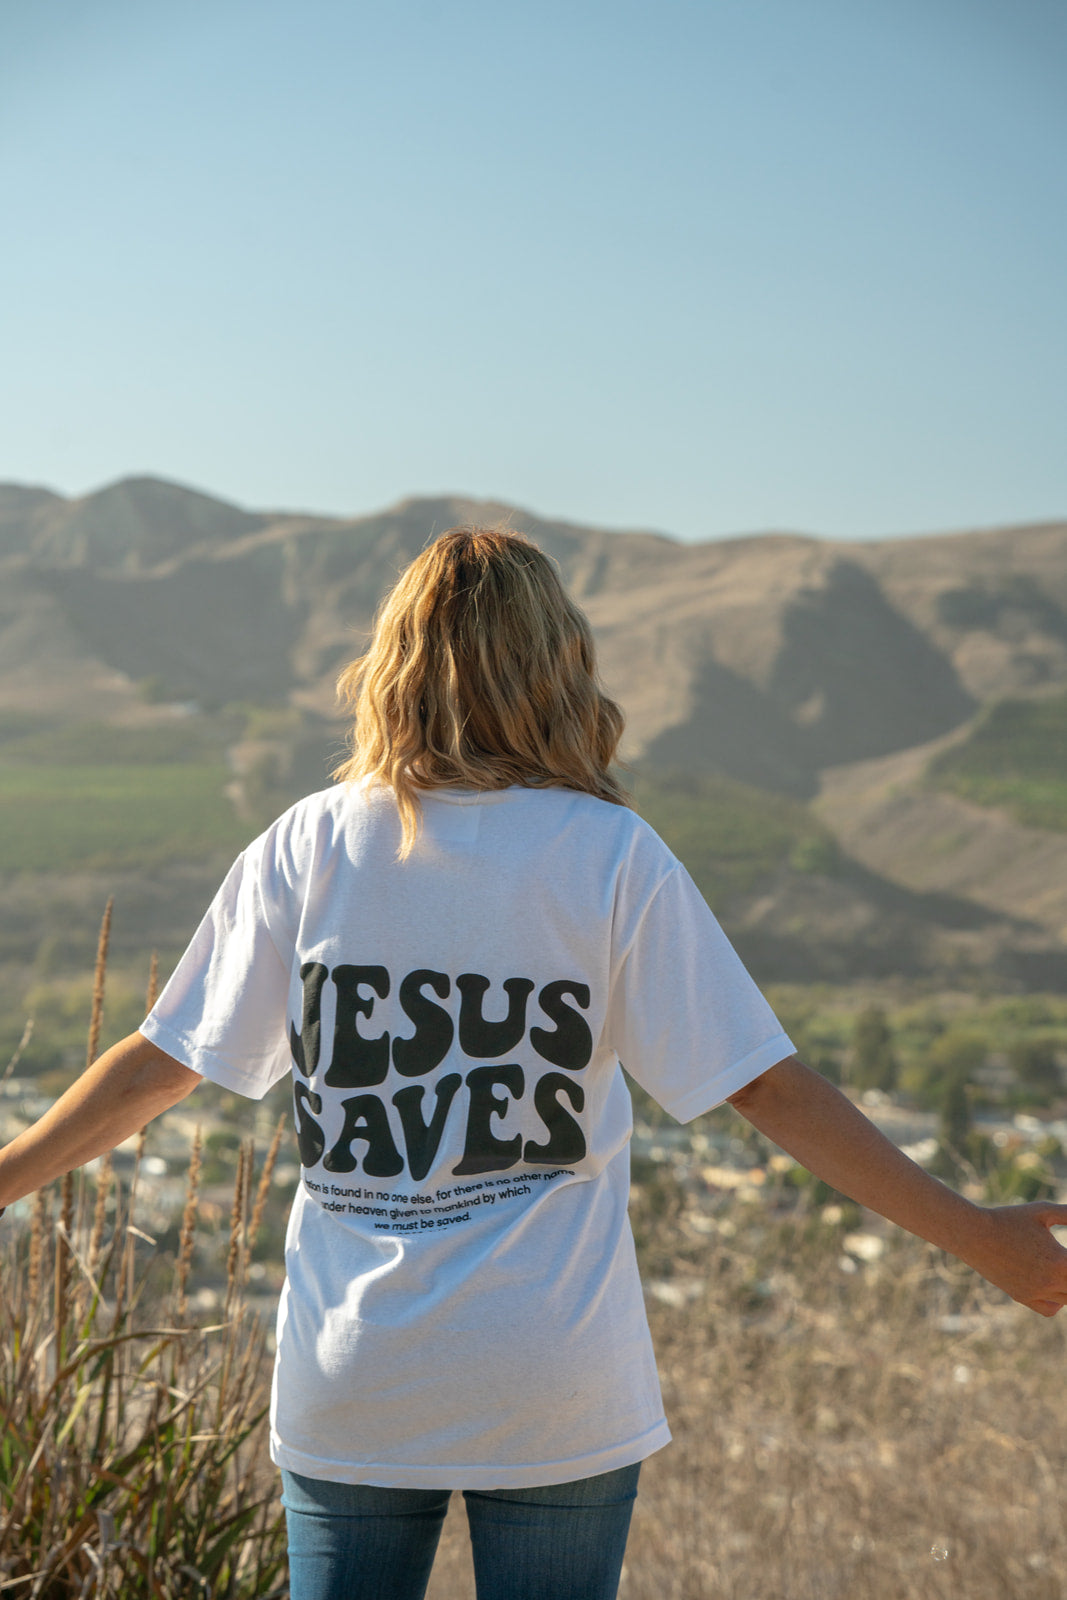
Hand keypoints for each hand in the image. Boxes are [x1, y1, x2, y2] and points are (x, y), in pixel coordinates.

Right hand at [966, 1202, 1066, 1316]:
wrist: (974, 1235)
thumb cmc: (1008, 1219)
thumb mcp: (1042, 1211)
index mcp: (1060, 1261)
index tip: (1066, 1255)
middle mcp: (1051, 1282)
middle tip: (1063, 1261)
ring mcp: (1036, 1292)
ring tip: (1059, 1268)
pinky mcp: (1023, 1297)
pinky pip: (1050, 1309)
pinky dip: (1058, 1301)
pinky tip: (1054, 1284)